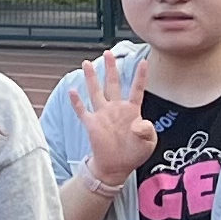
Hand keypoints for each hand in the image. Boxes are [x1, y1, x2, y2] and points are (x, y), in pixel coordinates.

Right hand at [69, 53, 156, 188]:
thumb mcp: (148, 143)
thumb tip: (140, 123)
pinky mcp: (91, 124)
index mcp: (132, 111)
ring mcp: (102, 115)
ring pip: (96, 92)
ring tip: (87, 63)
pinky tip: (72, 91)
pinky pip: (82, 110)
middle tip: (109, 52)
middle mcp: (116, 109)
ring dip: (92, 78)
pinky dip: (76, 102)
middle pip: (113, 84)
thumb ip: (148, 131)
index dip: (140, 76)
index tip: (143, 61)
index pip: (137, 89)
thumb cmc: (134, 153)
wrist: (116, 167)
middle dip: (111, 68)